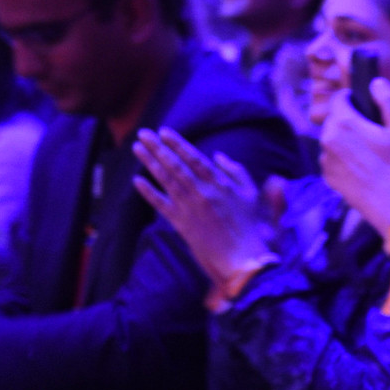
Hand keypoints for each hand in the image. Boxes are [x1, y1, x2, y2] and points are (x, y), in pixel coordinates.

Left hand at [131, 128, 275, 288]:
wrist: (244, 258)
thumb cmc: (252, 226)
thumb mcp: (251, 194)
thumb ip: (237, 172)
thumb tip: (219, 156)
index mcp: (220, 183)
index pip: (194, 158)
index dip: (178, 144)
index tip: (164, 131)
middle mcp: (202, 192)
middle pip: (175, 165)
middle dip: (158, 148)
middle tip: (144, 133)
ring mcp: (190, 208)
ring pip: (166, 180)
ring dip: (150, 163)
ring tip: (138, 148)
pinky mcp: (181, 224)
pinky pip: (161, 205)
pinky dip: (148, 193)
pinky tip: (137, 181)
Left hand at [319, 77, 389, 234]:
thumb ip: (389, 100)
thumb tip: (376, 82)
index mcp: (344, 123)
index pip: (339, 98)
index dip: (352, 98)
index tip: (365, 106)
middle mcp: (327, 139)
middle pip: (334, 119)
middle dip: (350, 120)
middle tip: (373, 133)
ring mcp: (325, 160)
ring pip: (332, 139)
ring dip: (345, 140)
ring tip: (369, 153)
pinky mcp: (327, 177)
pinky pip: (332, 159)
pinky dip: (343, 158)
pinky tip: (363, 168)